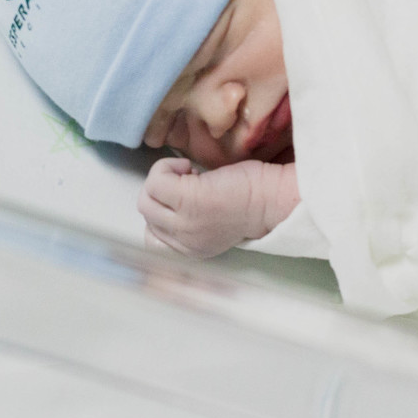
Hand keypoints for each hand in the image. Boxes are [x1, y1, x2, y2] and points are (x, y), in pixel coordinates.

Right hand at [138, 156, 298, 257]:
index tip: (180, 199)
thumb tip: (165, 200)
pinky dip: (167, 168)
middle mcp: (185, 241)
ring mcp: (184, 223)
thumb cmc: (250, 201)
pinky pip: (156, 181)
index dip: (161, 211)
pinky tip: (189, 168)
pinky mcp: (188, 200)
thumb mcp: (212, 224)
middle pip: (145, 213)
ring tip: (188, 174)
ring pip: (146, 198)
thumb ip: (188, 221)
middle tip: (188, 182)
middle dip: (161, 191)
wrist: (272, 199)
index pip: (151, 237)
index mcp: (191, 249)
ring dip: (163, 178)